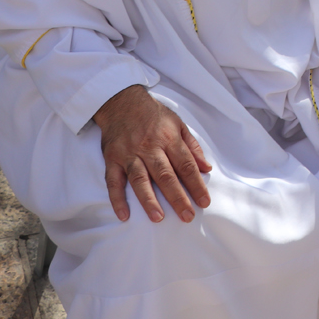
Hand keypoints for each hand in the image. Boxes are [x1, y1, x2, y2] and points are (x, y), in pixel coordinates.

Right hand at [93, 84, 212, 223]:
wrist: (122, 101)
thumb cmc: (153, 114)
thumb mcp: (178, 123)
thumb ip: (192, 147)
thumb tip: (206, 168)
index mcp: (168, 138)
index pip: (186, 165)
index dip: (196, 184)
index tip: (204, 202)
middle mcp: (149, 147)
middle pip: (165, 175)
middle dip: (177, 197)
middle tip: (187, 216)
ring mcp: (129, 154)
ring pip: (140, 179)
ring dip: (148, 199)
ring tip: (158, 218)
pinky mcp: (112, 159)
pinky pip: (113, 181)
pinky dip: (117, 199)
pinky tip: (124, 214)